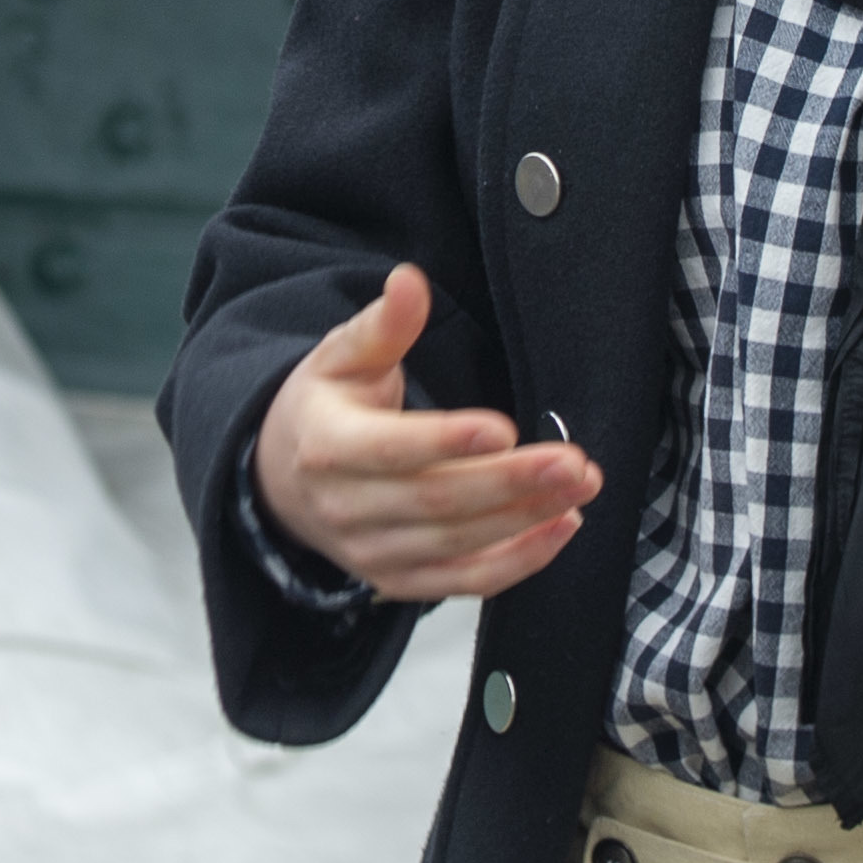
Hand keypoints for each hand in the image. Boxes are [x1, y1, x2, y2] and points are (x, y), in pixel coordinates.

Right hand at [252, 265, 602, 602]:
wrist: (282, 485)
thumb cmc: (324, 410)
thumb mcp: (341, 357)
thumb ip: (383, 323)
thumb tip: (409, 279)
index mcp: (326, 446)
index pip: (389, 450)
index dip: (445, 442)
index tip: (504, 428)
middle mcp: (345, 509)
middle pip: (436, 501)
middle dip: (510, 483)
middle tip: (572, 461)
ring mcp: (372, 554)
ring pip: (458, 544)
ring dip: (528, 519)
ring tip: (581, 486)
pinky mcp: (400, 583)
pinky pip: (466, 583)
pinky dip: (519, 562)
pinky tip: (562, 527)